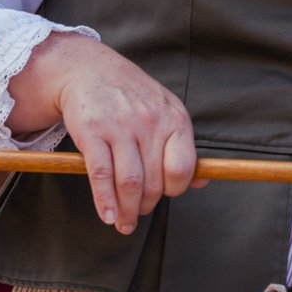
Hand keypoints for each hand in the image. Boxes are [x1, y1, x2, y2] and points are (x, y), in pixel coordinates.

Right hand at [8, 33, 202, 234]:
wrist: (91, 69)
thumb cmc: (132, 96)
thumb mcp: (166, 111)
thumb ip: (181, 147)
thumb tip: (201, 183)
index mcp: (174, 119)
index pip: (182, 169)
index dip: (174, 190)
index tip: (164, 195)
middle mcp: (150, 122)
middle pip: (155, 181)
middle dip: (146, 206)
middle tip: (137, 213)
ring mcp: (120, 126)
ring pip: (130, 183)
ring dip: (127, 211)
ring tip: (123, 222)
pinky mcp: (92, 131)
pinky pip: (101, 174)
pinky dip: (104, 201)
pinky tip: (107, 215)